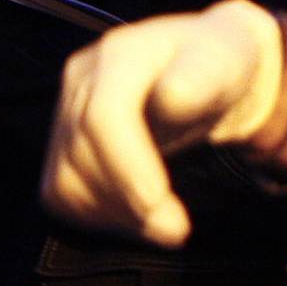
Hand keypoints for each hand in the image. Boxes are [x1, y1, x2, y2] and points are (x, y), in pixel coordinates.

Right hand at [42, 0, 286, 247]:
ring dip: (114, 214)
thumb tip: (170, 98)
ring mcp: (64, 113)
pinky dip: (99, 216)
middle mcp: (79, 81)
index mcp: (118, 56)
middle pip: (80, 156)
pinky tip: (138, 216)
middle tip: (176, 229)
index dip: (126, 166)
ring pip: (64, 181)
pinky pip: (62, 195)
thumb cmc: (221, 68)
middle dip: (127, 201)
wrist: (207, 72)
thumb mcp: (226, 64)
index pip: (102, 116)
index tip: (161, 203)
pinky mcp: (60, 145)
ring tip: (163, 223)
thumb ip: (201, 78)